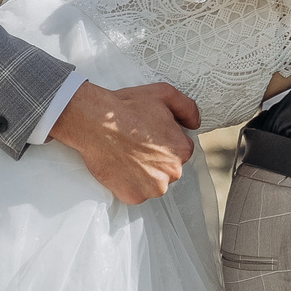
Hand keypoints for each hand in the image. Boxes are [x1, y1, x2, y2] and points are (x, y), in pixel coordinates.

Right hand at [48, 81, 201, 203]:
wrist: (95, 121)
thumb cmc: (127, 107)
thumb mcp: (165, 94)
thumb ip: (188, 108)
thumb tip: (195, 124)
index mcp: (182, 150)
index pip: (180, 150)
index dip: (164, 140)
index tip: (149, 135)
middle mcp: (172, 173)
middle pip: (168, 168)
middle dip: (156, 159)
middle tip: (136, 144)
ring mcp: (152, 187)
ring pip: (153, 182)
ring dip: (143, 173)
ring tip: (127, 155)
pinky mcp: (133, 196)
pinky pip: (136, 193)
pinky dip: (128, 183)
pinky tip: (120, 166)